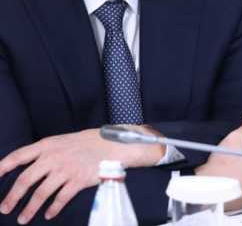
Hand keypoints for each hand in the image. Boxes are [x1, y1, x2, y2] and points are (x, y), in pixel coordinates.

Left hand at [0, 127, 162, 223]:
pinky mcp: (78, 180)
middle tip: (5, 209)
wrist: (113, 144)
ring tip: (23, 219)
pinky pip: (61, 198)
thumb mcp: (63, 141)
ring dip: (30, 208)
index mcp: (47, 145)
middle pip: (25, 180)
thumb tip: (27, 166)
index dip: (3, 167)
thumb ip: (45, 152)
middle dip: (12, 197)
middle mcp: (53, 157)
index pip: (18, 156)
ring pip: (41, 193)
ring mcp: (66, 169)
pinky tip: (49, 214)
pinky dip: (53, 208)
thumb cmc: (88, 142)